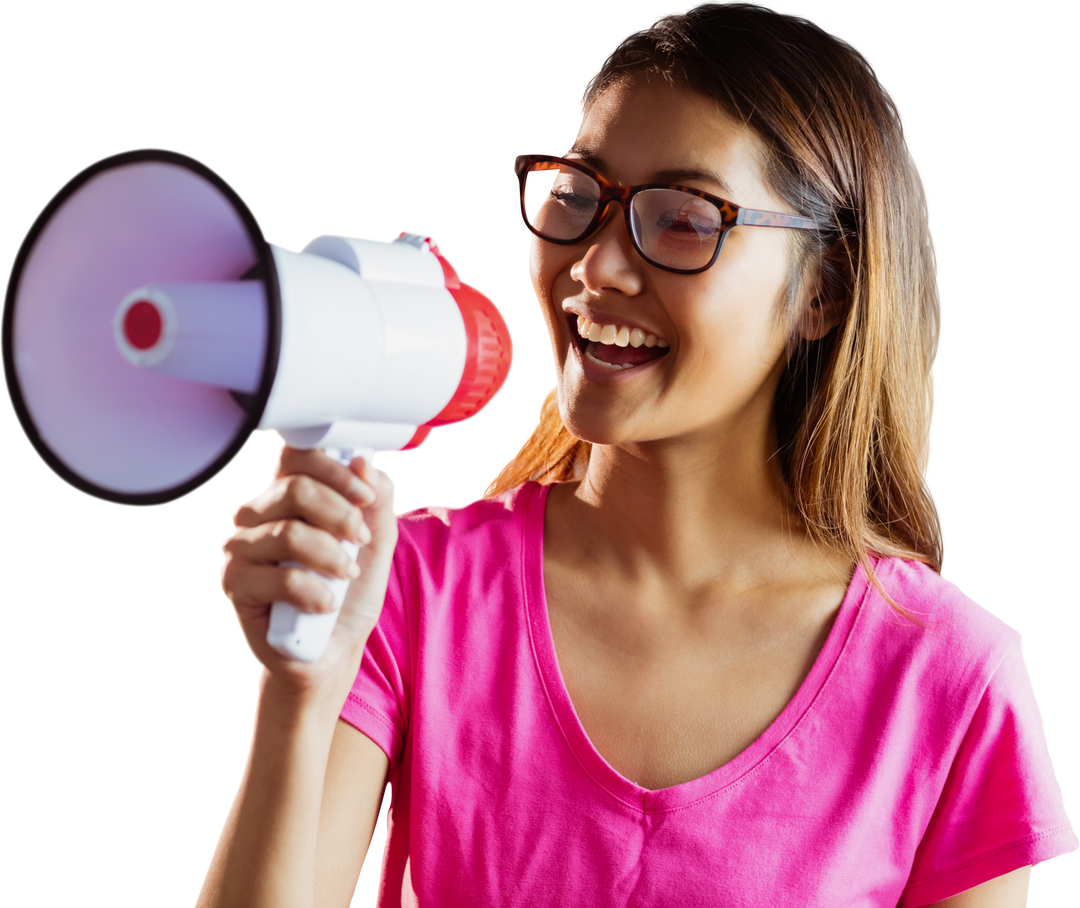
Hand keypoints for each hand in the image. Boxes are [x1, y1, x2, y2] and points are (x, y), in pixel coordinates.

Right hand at [216, 444, 398, 697]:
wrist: (333, 650)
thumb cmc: (349, 594)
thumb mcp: (377, 544)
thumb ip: (377, 500)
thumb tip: (362, 460)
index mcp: (289, 496)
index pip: (297, 456)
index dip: (333, 469)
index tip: (364, 497)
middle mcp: (259, 515)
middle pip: (295, 488)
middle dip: (340, 515)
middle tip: (360, 542)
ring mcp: (243, 548)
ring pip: (288, 532)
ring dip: (330, 557)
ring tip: (345, 577)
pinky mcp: (236, 584)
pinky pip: (277, 577)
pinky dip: (312, 591)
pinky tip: (325, 604)